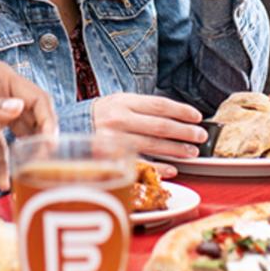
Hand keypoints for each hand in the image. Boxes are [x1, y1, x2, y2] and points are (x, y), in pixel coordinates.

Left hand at [0, 60, 56, 190]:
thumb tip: (19, 109)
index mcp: (0, 78)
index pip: (35, 97)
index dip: (48, 118)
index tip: (53, 142)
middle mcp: (3, 94)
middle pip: (34, 116)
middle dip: (43, 139)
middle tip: (46, 165)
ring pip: (21, 133)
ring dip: (28, 152)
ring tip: (33, 176)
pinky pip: (0, 148)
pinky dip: (4, 163)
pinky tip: (4, 182)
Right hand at [92, 94, 206, 178]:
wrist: (68, 128)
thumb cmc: (100, 116)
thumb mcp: (118, 103)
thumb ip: (143, 108)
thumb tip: (175, 116)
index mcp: (123, 102)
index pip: (160, 105)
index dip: (181, 111)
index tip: (197, 117)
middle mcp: (119, 119)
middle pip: (160, 125)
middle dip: (184, 132)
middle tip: (200, 136)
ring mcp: (115, 139)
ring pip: (153, 144)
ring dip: (176, 150)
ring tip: (192, 152)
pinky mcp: (111, 157)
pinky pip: (141, 163)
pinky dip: (159, 167)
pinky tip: (173, 169)